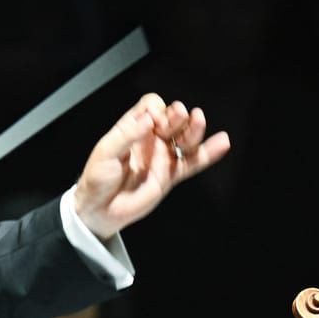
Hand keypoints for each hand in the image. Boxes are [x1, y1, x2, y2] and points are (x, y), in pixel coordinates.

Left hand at [71, 94, 229, 240]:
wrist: (99, 210)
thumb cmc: (96, 179)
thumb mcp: (105, 152)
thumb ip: (127, 135)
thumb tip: (148, 120)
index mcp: (133, 128)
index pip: (152, 107)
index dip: (156, 109)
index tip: (153, 120)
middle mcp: (151, 139)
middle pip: (173, 118)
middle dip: (176, 116)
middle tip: (176, 118)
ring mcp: (163, 157)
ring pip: (185, 138)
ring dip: (194, 129)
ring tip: (198, 121)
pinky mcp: (171, 176)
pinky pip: (193, 162)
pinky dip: (208, 153)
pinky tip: (222, 142)